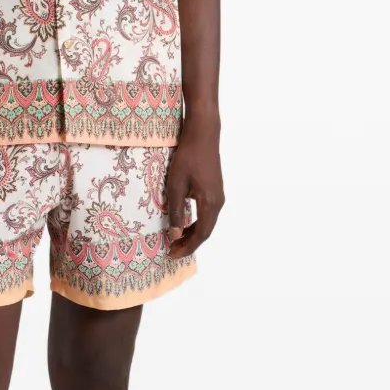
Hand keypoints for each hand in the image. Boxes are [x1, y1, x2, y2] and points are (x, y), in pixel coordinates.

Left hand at [166, 119, 224, 260]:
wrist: (203, 135)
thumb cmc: (187, 158)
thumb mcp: (175, 186)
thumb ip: (176, 212)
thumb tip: (175, 236)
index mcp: (210, 204)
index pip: (200, 235)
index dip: (186, 247)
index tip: (172, 255)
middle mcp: (218, 203)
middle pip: (205, 231)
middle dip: (189, 243)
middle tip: (171, 251)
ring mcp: (218, 196)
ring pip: (207, 223)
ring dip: (192, 233)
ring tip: (175, 240)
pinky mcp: (215, 190)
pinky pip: (207, 213)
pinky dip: (196, 222)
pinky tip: (185, 223)